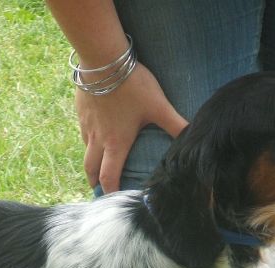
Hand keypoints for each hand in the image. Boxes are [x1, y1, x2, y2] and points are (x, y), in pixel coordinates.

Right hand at [75, 62, 187, 191]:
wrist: (102, 60)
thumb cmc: (130, 84)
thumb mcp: (158, 105)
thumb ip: (175, 123)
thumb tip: (193, 137)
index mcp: (116, 144)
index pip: (109, 177)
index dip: (110, 192)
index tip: (113, 201)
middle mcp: (98, 139)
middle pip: (90, 169)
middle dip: (94, 183)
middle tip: (99, 191)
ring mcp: (87, 125)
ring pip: (85, 151)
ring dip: (91, 162)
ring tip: (97, 166)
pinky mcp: (81, 111)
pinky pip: (83, 132)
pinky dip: (88, 140)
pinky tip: (95, 134)